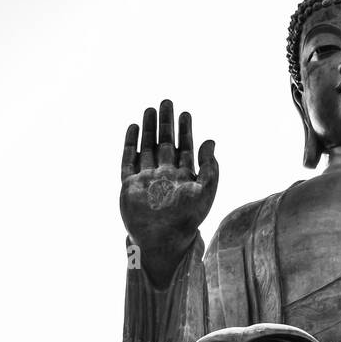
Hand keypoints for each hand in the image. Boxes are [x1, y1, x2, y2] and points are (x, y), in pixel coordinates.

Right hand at [120, 100, 218, 282]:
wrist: (162, 239)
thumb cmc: (186, 219)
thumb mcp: (205, 191)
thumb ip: (210, 167)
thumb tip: (211, 141)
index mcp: (183, 178)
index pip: (185, 148)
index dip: (185, 130)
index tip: (185, 113)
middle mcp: (164, 176)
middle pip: (164, 143)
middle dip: (166, 123)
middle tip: (167, 102)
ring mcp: (146, 179)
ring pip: (147, 148)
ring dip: (148, 129)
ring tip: (150, 109)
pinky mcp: (130, 185)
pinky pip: (128, 160)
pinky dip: (130, 144)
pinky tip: (133, 128)